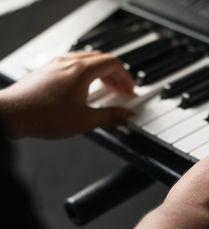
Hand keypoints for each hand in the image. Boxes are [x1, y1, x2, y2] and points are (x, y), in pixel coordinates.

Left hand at [0, 51, 133, 138]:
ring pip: (87, 60)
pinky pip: (74, 64)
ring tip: (105, 89)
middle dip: (116, 75)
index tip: (129, 89)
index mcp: (81, 71)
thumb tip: (126, 116)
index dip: (126, 77)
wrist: (10, 115)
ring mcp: (57, 65)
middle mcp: (69, 63)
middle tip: (121, 90)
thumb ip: (110, 116)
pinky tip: (85, 89)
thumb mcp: (84, 120)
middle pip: (102, 60)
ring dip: (101, 73)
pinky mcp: (48, 70)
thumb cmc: (42, 115)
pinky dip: (87, 73)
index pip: (113, 64)